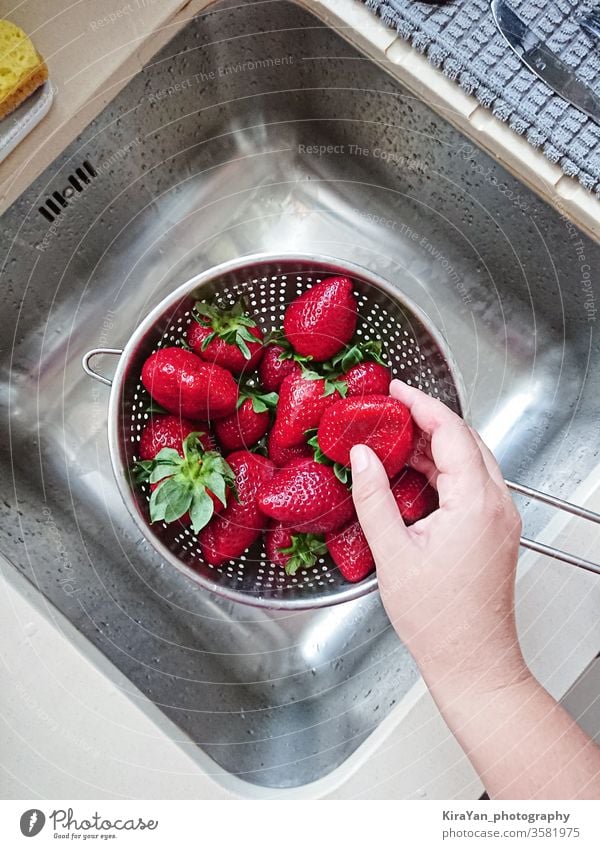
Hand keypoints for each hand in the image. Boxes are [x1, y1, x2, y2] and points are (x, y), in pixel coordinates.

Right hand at [350, 380, 525, 696]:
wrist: (473, 662)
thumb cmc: (439, 620)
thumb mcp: (393, 552)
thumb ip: (374, 498)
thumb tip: (362, 457)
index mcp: (476, 503)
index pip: (451, 432)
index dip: (421, 405)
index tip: (395, 390)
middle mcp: (497, 505)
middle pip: (466, 441)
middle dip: (427, 419)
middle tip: (390, 410)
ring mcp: (500, 519)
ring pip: (471, 461)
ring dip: (435, 445)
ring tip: (394, 440)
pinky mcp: (495, 532)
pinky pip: (472, 484)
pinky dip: (443, 471)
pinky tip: (413, 476)